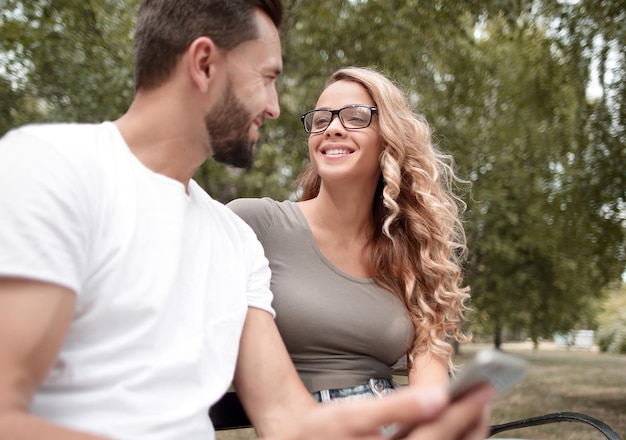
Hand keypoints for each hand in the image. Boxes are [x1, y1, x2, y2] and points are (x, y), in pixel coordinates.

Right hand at [275, 384, 494, 439]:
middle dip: (473, 424)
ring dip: (466, 434)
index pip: (439, 433)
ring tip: (475, 407)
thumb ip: (397, 408)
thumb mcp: (354, 415)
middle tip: (486, 395)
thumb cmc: (323, 431)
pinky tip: (453, 425)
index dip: (465, 410)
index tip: (485, 388)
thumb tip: (437, 397)